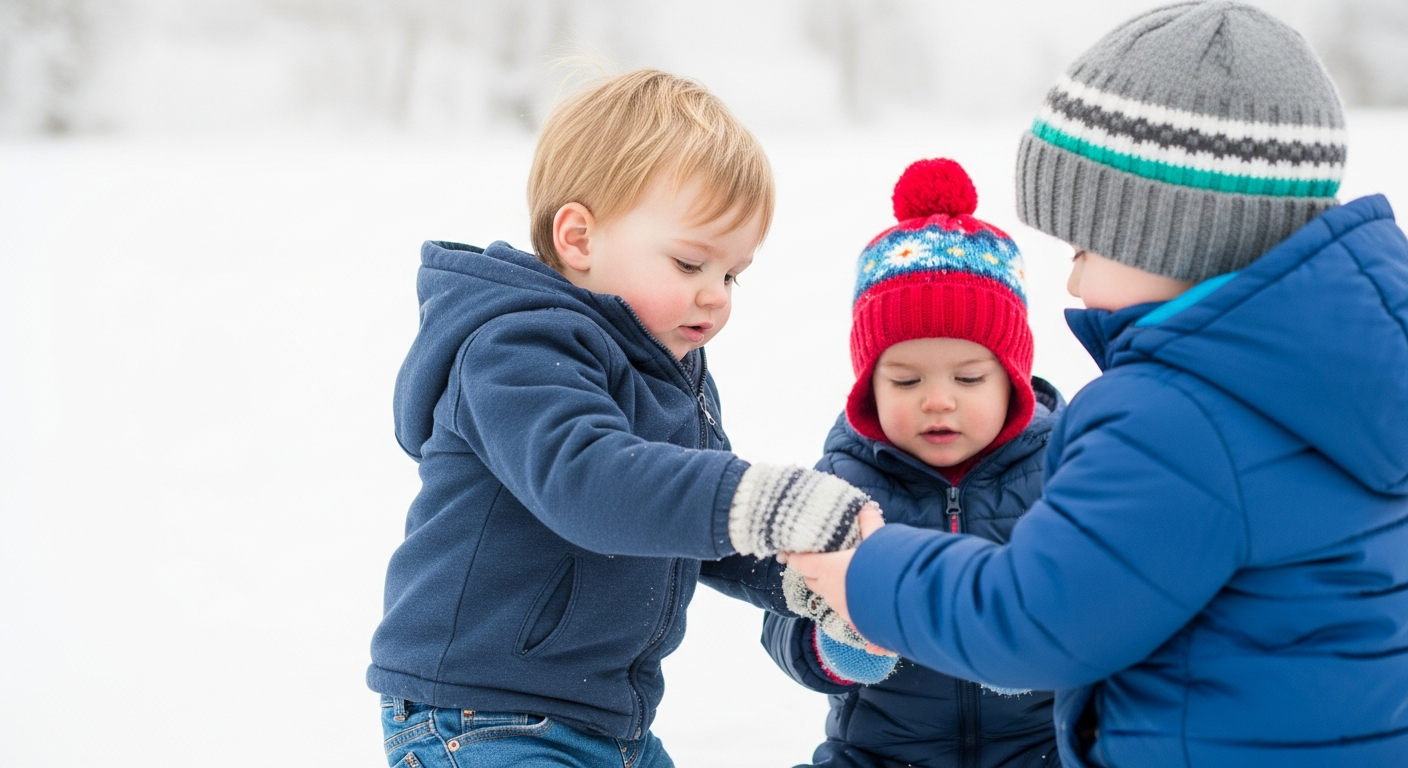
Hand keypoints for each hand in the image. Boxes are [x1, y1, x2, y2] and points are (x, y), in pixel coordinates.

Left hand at [781, 504, 884, 635]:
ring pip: (829, 598)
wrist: (907, 601)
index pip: (801, 563)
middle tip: (822, 562)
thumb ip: (869, 522)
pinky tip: (861, 604)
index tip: (792, 552)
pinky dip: (851, 608)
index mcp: (828, 569)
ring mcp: (843, 610)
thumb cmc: (885, 565)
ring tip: (846, 579)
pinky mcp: (857, 624)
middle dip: (813, 572)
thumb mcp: (877, 537)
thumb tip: (864, 507)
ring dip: (833, 589)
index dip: (796, 557)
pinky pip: (848, 615)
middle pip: (812, 581)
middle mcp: (831, 592)